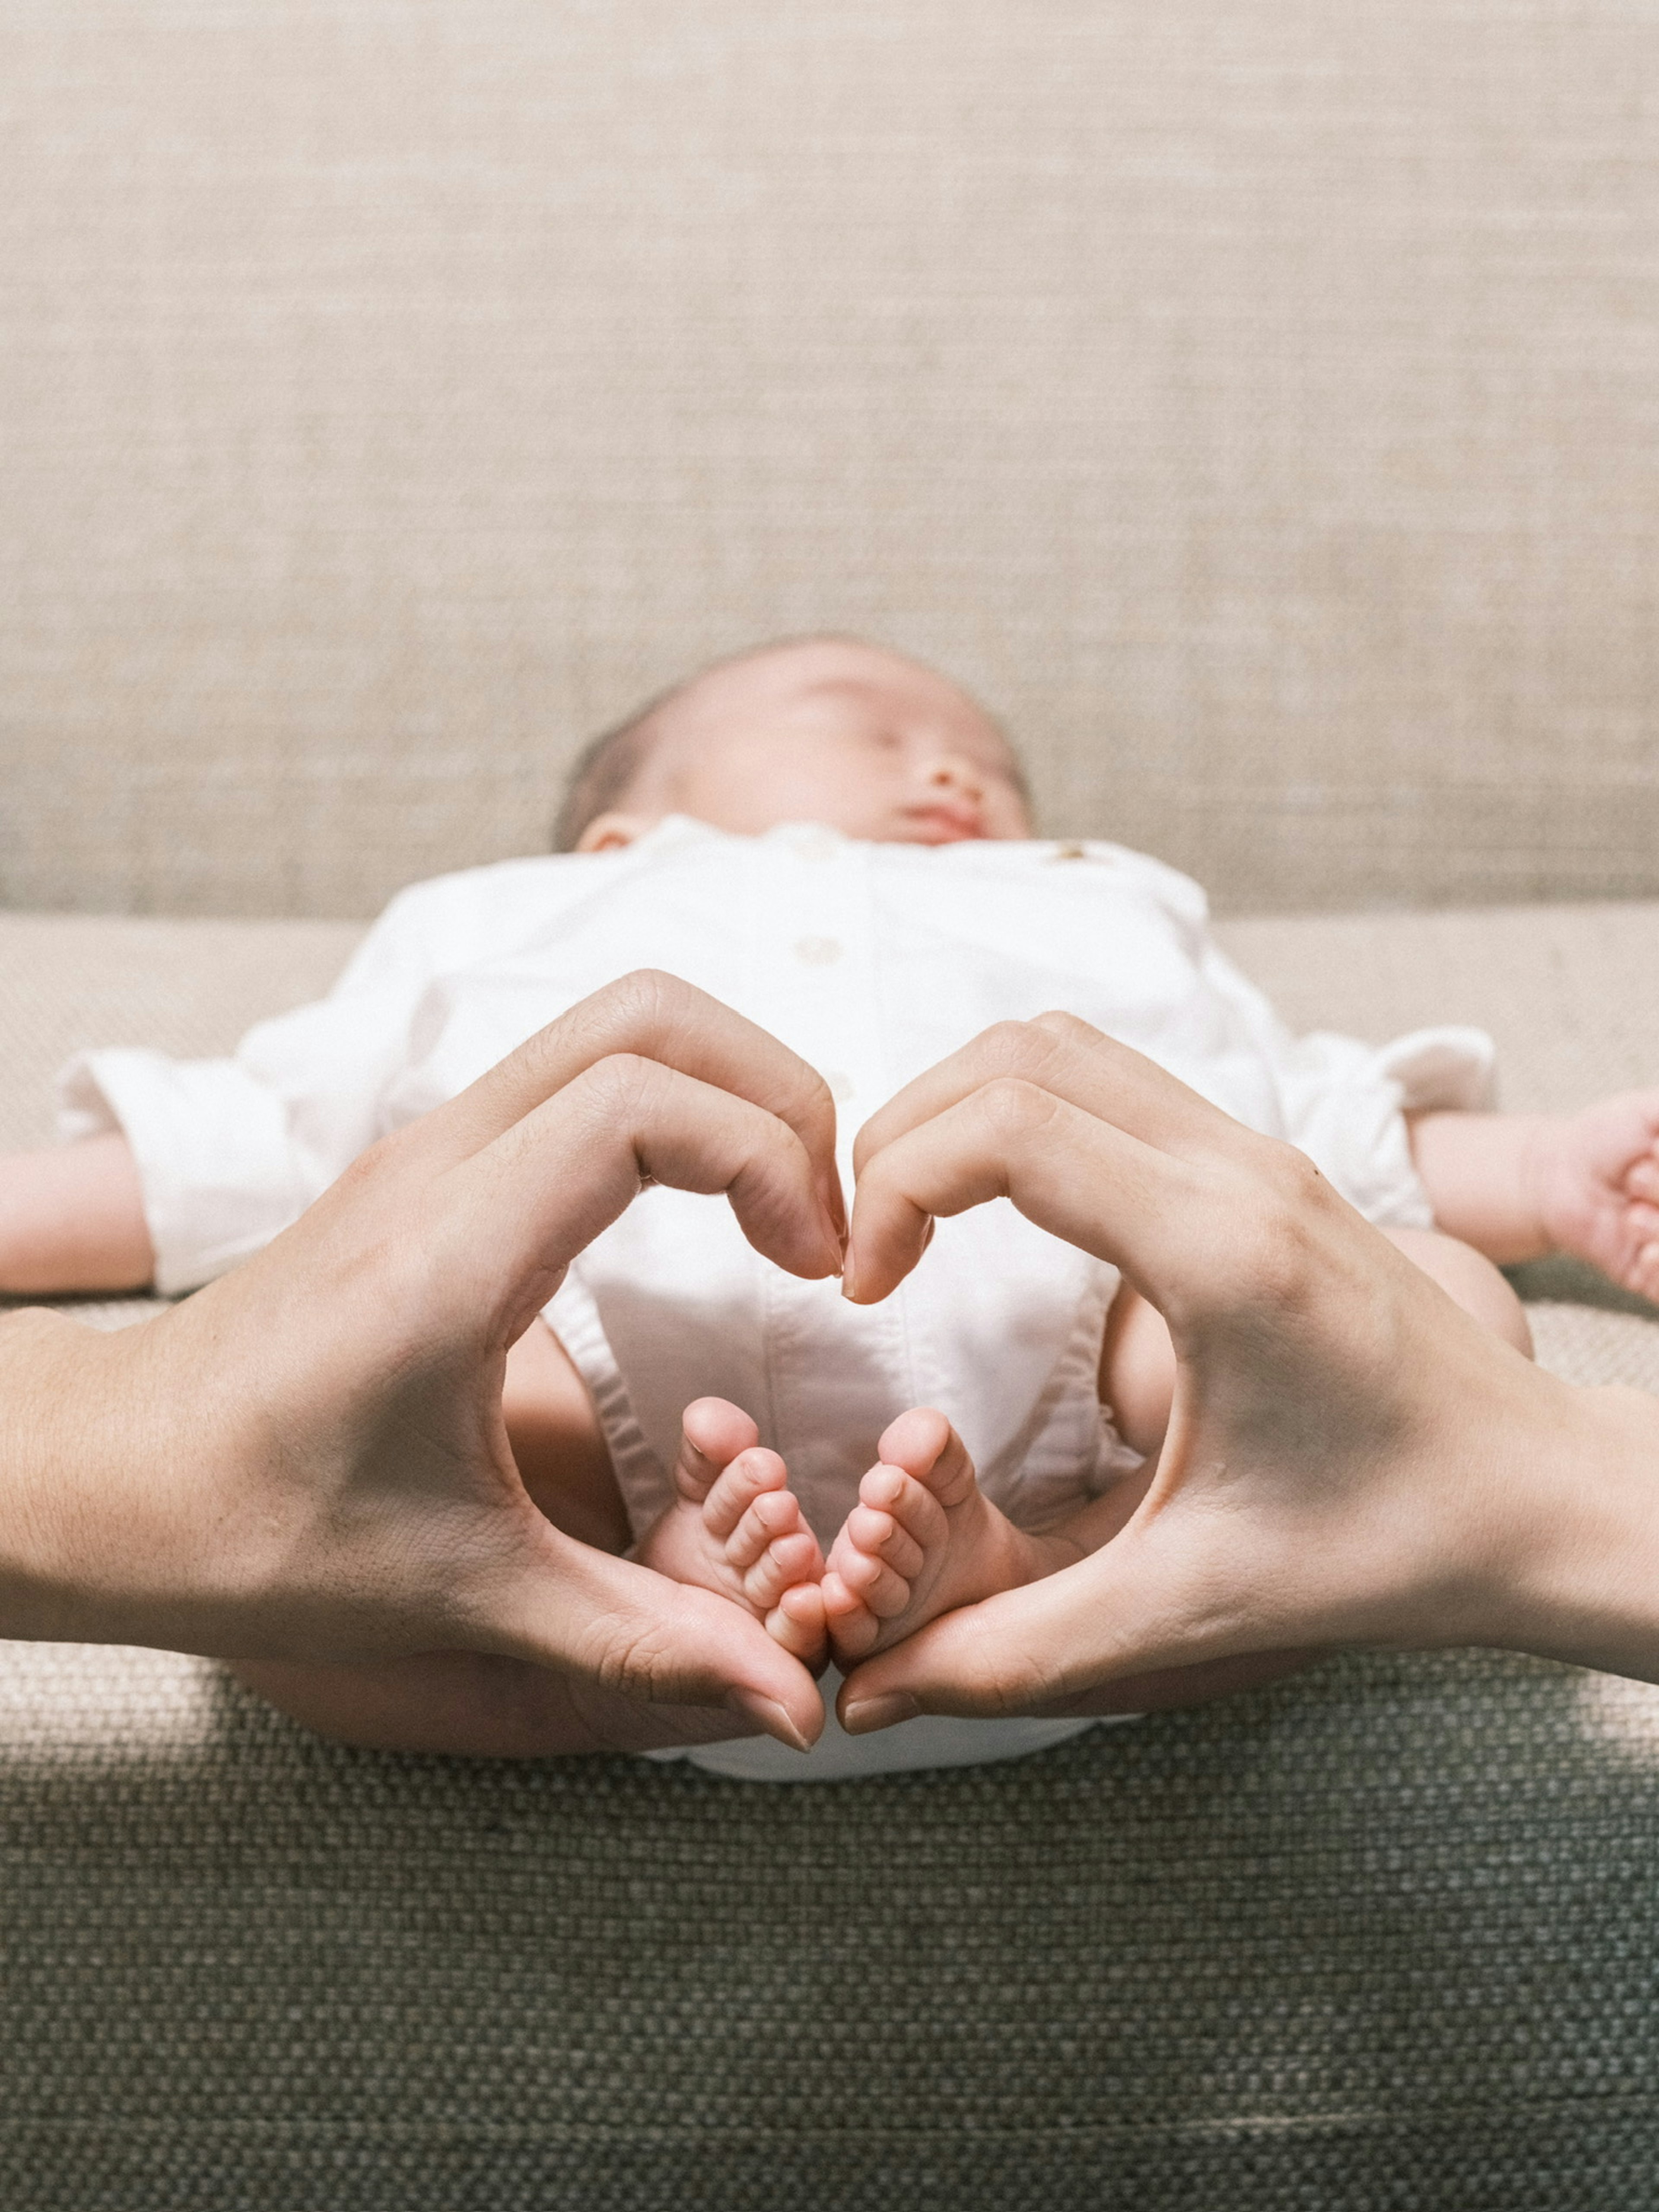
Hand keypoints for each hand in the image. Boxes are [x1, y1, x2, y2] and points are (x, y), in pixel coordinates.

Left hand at [0, 972, 845, 1751]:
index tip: (814, 1263)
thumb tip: (790, 1701)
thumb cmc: (254, 1532)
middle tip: (821, 1221)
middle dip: (774, 1091)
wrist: (106, 1481)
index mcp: (450, 1256)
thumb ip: (641, 1643)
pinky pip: (575, 1072)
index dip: (767, 1155)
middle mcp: (437, 1167)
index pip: (641, 1103)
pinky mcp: (426, 1165)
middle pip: (647, 1016)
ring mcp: (426, 1150)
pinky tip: (701, 1219)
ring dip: (726, 1091)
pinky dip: (671, 1109)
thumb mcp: (462, 1594)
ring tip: (781, 1216)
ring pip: (613, 1026)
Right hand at [834, 1016, 1658, 1732]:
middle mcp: (1242, 1172)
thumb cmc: (1388, 1549)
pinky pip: (1113, 1081)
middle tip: (868, 1243)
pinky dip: (1023, 1114)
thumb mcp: (1186, 1609)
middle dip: (904, 1130)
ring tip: (913, 1218)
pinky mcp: (1265, 1167)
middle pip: (1020, 1054)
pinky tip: (999, 1214)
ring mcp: (1260, 1155)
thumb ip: (1014, 1651)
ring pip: (1065, 1047)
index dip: (894, 1185)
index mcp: (1220, 1254)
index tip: (865, 1284)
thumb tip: (867, 1693)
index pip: (1009, 1127)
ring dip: (962, 1110)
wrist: (1539, 1501)